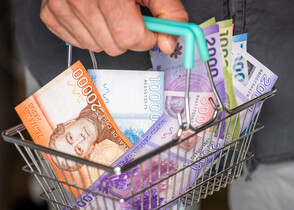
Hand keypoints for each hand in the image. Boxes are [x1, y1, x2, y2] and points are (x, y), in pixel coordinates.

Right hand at [40, 0, 187, 55]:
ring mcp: (61, 7)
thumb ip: (168, 13)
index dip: (146, 36)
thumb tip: (168, 44)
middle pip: (114, 46)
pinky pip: (76, 41)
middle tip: (130, 16)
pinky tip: (94, 16)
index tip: (149, 28)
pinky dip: (89, 33)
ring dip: (109, 36)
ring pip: (96, 47)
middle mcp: (80, 0)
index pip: (131, 38)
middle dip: (129, 36)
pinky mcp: (50, 13)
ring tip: (111, 12)